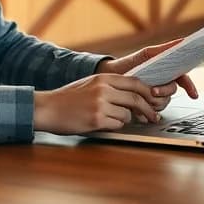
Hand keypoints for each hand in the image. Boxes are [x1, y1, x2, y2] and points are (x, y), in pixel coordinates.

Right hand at [33, 73, 161, 133]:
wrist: (48, 108)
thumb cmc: (68, 98)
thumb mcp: (90, 83)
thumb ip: (111, 87)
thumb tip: (134, 96)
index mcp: (104, 78)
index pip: (136, 82)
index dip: (149, 93)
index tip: (155, 101)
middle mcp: (104, 89)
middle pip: (136, 99)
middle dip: (147, 110)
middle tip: (152, 118)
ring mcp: (100, 104)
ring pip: (127, 115)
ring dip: (124, 120)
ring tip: (110, 118)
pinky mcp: (96, 119)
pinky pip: (116, 125)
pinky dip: (113, 126)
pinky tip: (101, 123)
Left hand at [96, 38, 199, 108]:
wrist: (110, 77)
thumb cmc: (129, 63)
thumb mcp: (146, 54)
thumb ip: (165, 49)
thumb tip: (182, 41)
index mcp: (165, 71)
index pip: (182, 79)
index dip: (190, 86)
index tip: (193, 94)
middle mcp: (162, 84)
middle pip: (172, 92)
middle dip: (163, 92)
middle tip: (153, 91)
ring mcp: (155, 96)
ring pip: (164, 103)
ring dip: (154, 101)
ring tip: (141, 96)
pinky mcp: (146, 106)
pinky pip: (153, 111)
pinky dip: (146, 110)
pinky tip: (138, 106)